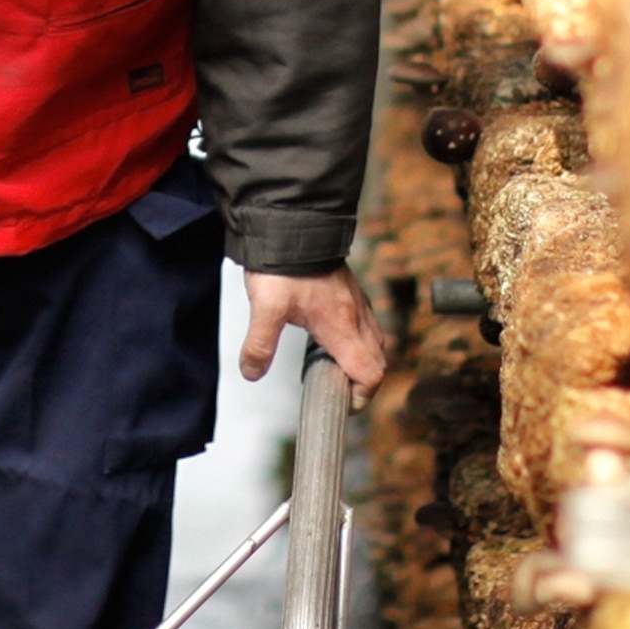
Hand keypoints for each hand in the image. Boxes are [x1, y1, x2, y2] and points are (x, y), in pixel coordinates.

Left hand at [238, 267, 387, 402]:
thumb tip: (252, 372)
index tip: (342, 405)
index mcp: (341, 327)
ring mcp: (357, 302)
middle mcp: (356, 317)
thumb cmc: (284, 264)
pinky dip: (357, 340)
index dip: (362, 396)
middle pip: (377, 361)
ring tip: (333, 368)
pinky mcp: (350, 291)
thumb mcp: (265, 307)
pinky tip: (332, 337)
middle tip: (336, 391)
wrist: (294, 223)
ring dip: (362, 361)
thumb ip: (259, 344)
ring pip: (374, 342)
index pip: (370, 373)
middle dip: (363, 383)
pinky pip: (365, 323)